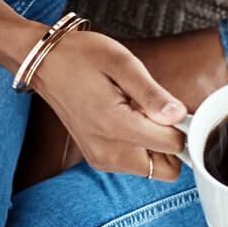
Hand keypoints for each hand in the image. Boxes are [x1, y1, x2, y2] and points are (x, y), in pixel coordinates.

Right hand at [30, 29, 186, 180]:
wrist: (46, 63)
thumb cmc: (82, 57)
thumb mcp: (123, 63)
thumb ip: (153, 94)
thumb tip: (179, 116)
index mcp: (115, 127)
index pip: (173, 145)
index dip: (182, 125)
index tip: (171, 106)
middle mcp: (108, 152)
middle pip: (167, 169)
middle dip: (170, 142)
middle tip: (154, 110)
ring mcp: (101, 159)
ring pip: (153, 169)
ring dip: (155, 144)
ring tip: (136, 111)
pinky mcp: (98, 158)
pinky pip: (136, 164)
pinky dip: (141, 146)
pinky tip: (127, 119)